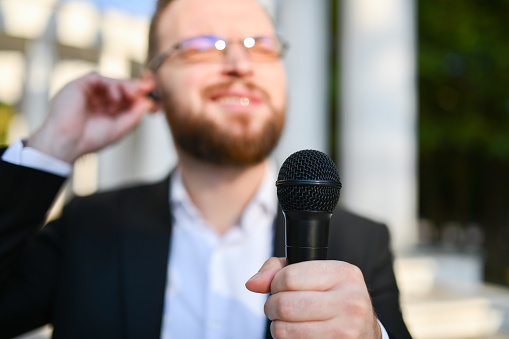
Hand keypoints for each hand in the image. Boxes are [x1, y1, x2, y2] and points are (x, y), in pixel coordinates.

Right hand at [26, 72, 157, 162]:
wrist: (68, 141)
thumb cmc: (91, 138)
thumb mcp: (121, 127)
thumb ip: (135, 114)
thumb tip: (150, 102)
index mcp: (107, 111)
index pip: (127, 98)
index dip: (141, 93)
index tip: (154, 91)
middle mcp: (98, 100)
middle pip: (121, 87)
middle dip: (137, 87)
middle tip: (150, 87)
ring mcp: (88, 92)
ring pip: (112, 81)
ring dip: (126, 86)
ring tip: (132, 94)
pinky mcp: (79, 85)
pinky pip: (99, 78)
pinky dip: (111, 85)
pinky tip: (115, 97)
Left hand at [246, 257, 381, 338]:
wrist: (363, 332)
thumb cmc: (331, 298)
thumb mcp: (313, 275)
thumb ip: (278, 270)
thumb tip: (253, 283)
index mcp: (344, 274)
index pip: (289, 277)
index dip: (275, 284)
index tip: (280, 288)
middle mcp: (350, 301)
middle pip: (284, 304)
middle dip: (272, 307)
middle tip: (278, 308)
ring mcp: (346, 331)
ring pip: (284, 330)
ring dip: (278, 327)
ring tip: (288, 322)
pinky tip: (300, 334)